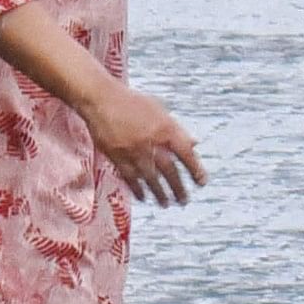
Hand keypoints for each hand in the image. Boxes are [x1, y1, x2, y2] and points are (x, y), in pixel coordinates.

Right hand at [74, 82, 205, 206]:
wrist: (101, 100)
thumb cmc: (131, 102)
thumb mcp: (160, 109)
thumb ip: (177, 129)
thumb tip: (194, 143)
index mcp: (165, 128)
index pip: (186, 153)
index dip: (196, 170)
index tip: (201, 182)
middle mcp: (152, 142)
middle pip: (169, 171)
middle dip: (178, 188)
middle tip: (184, 200)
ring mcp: (134, 151)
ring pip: (151, 178)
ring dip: (160, 193)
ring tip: (166, 204)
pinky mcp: (118, 157)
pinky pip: (130, 177)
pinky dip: (138, 189)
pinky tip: (143, 197)